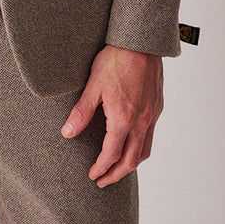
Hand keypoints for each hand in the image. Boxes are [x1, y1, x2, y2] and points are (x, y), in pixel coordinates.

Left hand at [61, 45, 162, 187]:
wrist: (141, 42)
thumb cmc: (116, 59)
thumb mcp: (93, 85)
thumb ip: (81, 112)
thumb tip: (67, 133)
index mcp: (124, 119)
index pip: (112, 154)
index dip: (101, 168)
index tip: (93, 176)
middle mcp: (141, 121)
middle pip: (131, 161)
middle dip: (116, 174)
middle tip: (103, 181)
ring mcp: (152, 115)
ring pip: (145, 151)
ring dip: (131, 165)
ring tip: (118, 168)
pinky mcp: (157, 107)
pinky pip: (151, 136)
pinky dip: (141, 148)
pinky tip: (131, 143)